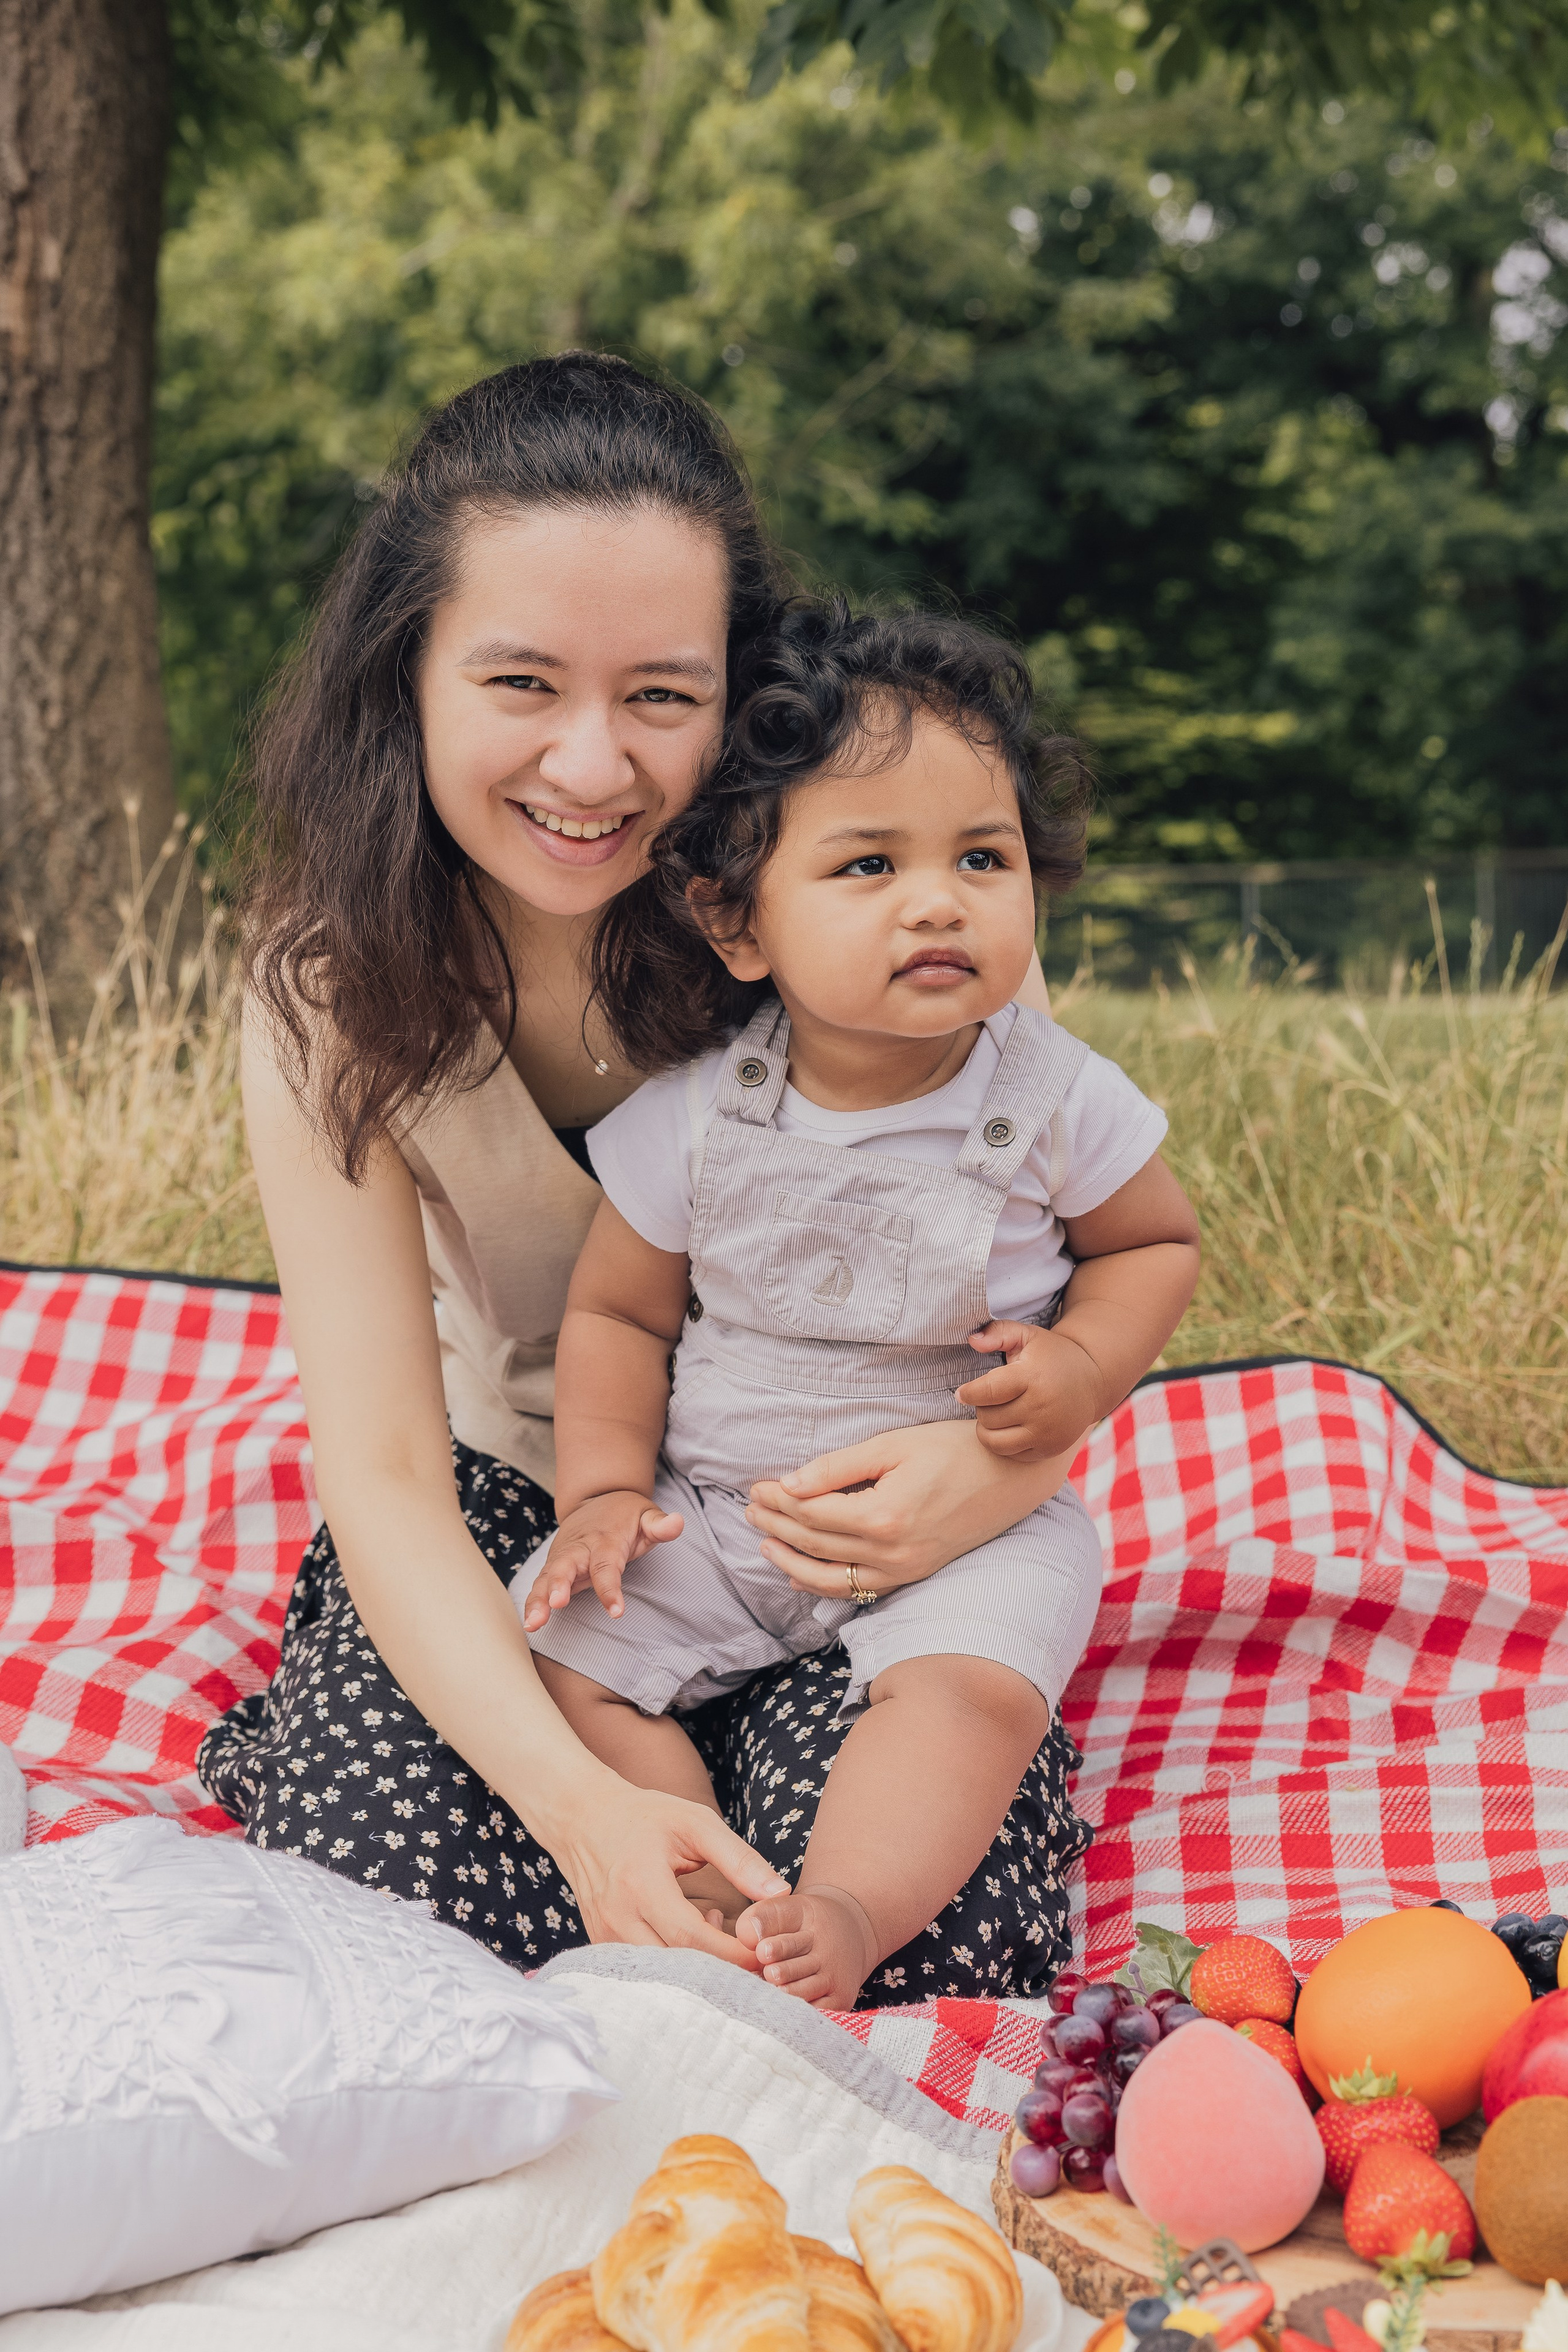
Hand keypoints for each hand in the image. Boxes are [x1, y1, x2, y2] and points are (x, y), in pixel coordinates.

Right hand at [519, 1490, 682, 1630]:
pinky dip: (532, 1602)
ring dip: (538, 1599)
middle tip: (556, 1603)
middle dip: (559, 1584)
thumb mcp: (646, 1514)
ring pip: (546, 1577)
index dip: (610, 1589)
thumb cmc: (625, 1515)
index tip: (616, 1611)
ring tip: (533, 1623)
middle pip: (565, 1566)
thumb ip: (660, 1524)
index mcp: (605, 1539)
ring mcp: (562, 1556)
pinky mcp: (552, 1566)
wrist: (597, 1497)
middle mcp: (579, 1548)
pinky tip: (530, 1624)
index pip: (607, 1566)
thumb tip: (679, 1522)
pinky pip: (540, 1584)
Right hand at [551, 1774, 792, 1966]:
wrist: (583, 1817)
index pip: (691, 1937)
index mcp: (641, 1883)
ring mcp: (604, 1934)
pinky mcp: (601, 1943)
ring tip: (717, 1929)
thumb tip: (781, 1893)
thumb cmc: (645, 1816)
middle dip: (721, 1970)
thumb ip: (739, 1859)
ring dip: (698, 1967)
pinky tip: (691, 1934)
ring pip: (659, 1975)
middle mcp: (617, 1916)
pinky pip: (643, 1970)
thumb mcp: (696, 1823)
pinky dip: (674, 1964)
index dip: (732, 1954)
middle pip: (675, 1966)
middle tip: (754, 1958)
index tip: (763, 1952)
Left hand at [745, 1416, 1074, 1587]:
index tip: (757, 1487)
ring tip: (763, 1544)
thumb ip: (838, 1467)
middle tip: (750, 1510)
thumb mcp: (893, 1445)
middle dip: (777, 1527)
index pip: (813, 1513)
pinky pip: (859, 1590)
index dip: (779, 1501)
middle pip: (816, 1544)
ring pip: (832, 1578)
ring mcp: (904, 1569)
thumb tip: (790, 1484)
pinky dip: (825, 1585)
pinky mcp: (914, 1573)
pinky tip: (801, 1576)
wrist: (1011, 1474)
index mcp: (883, 1516)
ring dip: (792, 1562)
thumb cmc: (954, 1448)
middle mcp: (891, 1552)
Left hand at [954, 1320, 1106, 1460]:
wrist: (1094, 1381)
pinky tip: (1010, 1426)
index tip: (961, 1392)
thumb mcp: (1028, 1335)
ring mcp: (1047, 1433)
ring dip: (987, 1429)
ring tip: (994, 1414)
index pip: (987, 1392)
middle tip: (989, 1398)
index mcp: (1032, 1378)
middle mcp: (1040, 1408)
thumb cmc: (1052, 1355)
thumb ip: (998, 1332)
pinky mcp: (1050, 1449)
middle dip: (981, 1407)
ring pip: (995, 1442)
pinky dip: (1003, 1443)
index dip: (968, 1393)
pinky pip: (1011, 1454)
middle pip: (988, 1418)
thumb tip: (972, 1341)